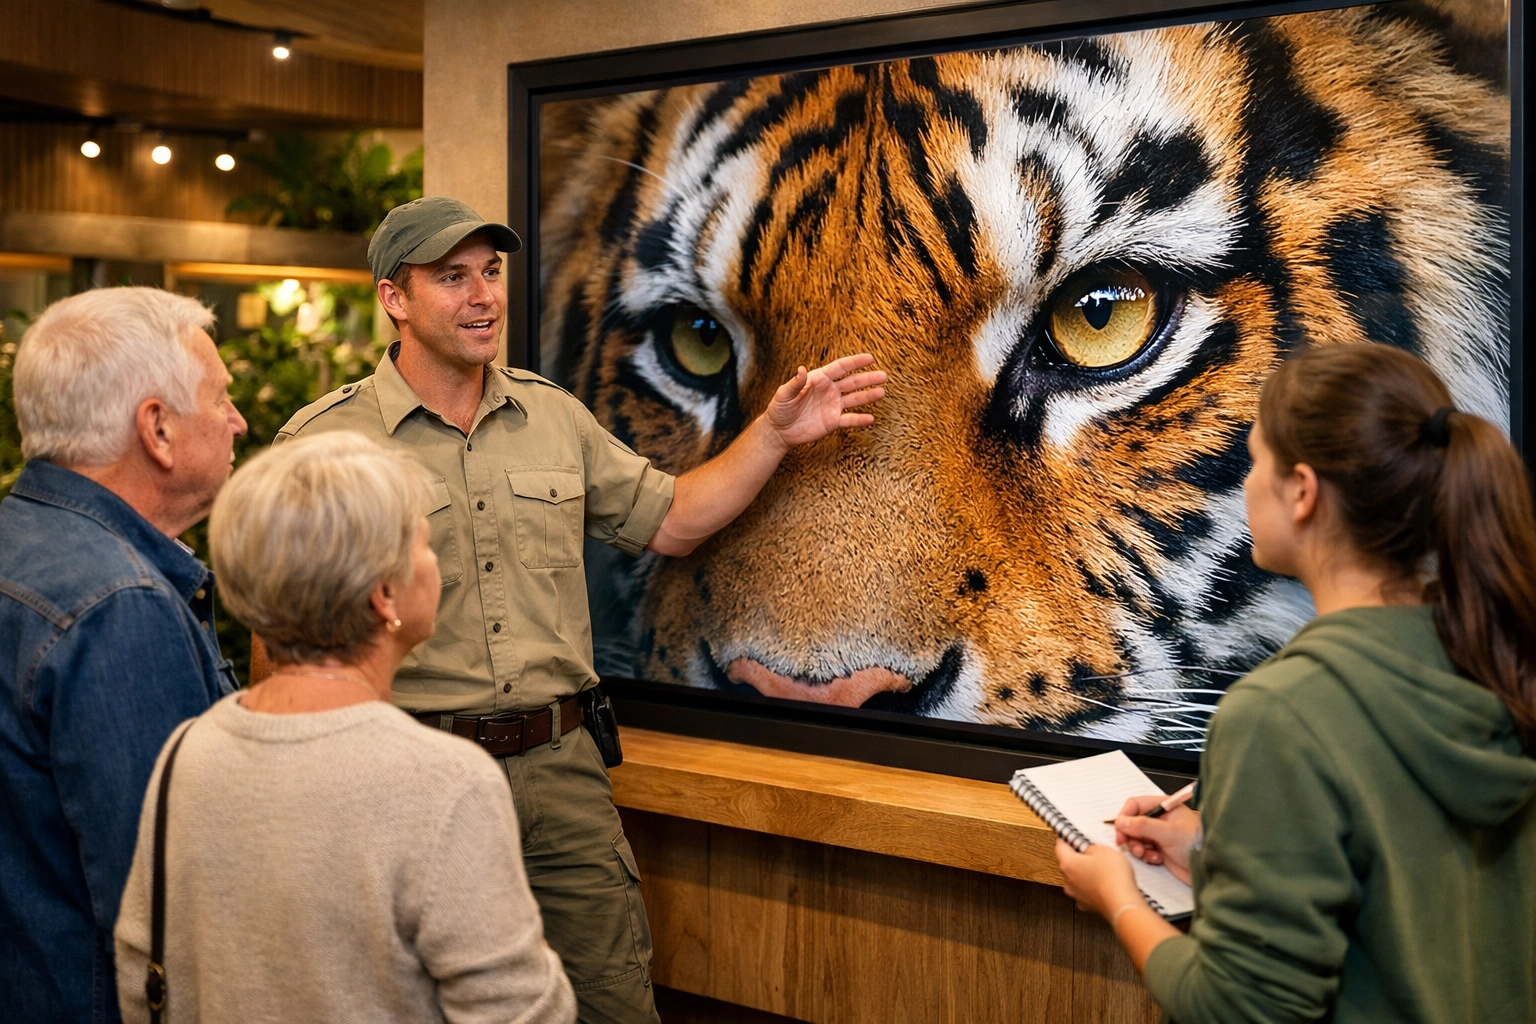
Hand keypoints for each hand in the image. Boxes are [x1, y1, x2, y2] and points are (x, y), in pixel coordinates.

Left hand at [764, 354, 886, 448]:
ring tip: (882, 392)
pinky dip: (859, 419)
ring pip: (854, 399)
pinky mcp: (833, 422)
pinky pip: (849, 419)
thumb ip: (795, 383)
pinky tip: (870, 418)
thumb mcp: (783, 394)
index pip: (840, 368)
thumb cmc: (779, 409)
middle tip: (884, 376)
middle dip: (868, 379)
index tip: (870, 358)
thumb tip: (801, 370)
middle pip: (852, 382)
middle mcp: (830, 391)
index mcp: (819, 379)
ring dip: (868, 396)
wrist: (779, 430)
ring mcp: (833, 406)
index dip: (855, 362)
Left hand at [1055, 840, 1141, 918]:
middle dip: (1079, 856)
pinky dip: (1093, 886)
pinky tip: (1105, 882)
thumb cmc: (1113, 878)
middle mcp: (1068, 881)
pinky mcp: (1088, 905)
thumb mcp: (1103, 850)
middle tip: (1092, 851)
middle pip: (1068, 863)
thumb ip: (1090, 847)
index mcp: (1068, 864)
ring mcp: (1077, 895)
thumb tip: (1087, 848)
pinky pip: (1087, 891)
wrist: (1123, 904)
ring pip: (1077, 879)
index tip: (1071, 835)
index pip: (1059, 846)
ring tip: (1103, 868)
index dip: (1066, 838)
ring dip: (1086, 873)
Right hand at [1113, 796, 1199, 885]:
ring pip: (1136, 838)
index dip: (1125, 816)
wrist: (1212, 868)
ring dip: (1137, 847)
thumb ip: (1143, 825)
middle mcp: (1161, 820)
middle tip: (1128, 845)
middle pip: (1133, 822)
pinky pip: (1144, 851)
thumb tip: (1121, 821)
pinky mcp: (1162, 850)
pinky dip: (1146, 856)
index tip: (1119, 829)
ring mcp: (1160, 835)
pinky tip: (1157, 859)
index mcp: (1164, 807)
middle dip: (1129, 834)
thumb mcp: (1168, 832)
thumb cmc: (1198, 843)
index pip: (1135, 805)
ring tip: (1145, 854)